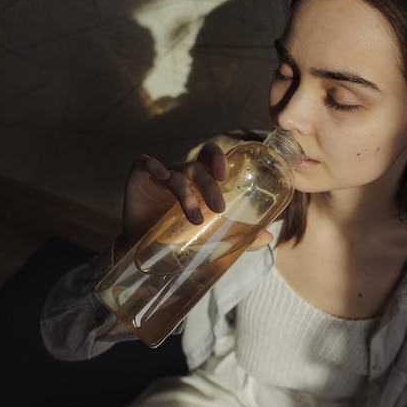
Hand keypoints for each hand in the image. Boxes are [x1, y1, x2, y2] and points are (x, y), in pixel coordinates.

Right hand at [114, 142, 272, 260]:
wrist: (143, 249)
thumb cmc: (178, 235)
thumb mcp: (209, 235)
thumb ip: (238, 235)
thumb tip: (268, 238)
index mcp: (197, 180)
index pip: (210, 157)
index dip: (219, 159)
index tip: (226, 176)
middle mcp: (180, 173)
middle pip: (197, 167)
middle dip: (210, 185)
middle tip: (219, 207)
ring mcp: (158, 174)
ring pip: (176, 174)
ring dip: (187, 195)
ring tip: (196, 219)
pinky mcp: (138, 176)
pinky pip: (145, 162)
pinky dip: (154, 166)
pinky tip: (162, 177)